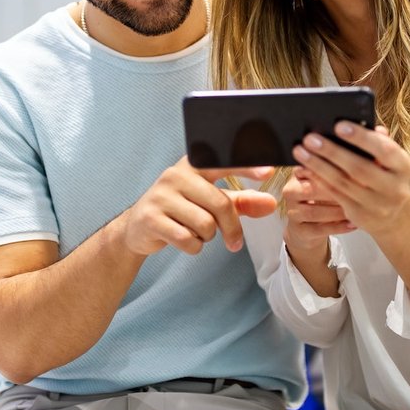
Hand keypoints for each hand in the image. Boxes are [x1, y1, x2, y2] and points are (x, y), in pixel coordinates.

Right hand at [119, 158, 276, 256]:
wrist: (137, 227)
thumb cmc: (180, 211)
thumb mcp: (211, 203)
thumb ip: (242, 203)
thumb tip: (271, 204)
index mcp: (193, 166)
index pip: (223, 163)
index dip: (246, 167)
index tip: (268, 173)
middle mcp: (175, 175)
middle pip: (220, 204)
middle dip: (231, 228)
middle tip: (234, 242)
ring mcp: (161, 196)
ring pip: (205, 224)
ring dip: (208, 237)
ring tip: (196, 232)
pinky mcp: (151, 218)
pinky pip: (188, 239)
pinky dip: (193, 247)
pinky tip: (184, 240)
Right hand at [281, 171, 354, 259]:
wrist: (306, 228)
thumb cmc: (321, 199)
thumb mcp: (324, 182)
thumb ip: (335, 171)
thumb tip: (355, 161)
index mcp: (297, 175)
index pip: (311, 170)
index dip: (330, 172)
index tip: (350, 174)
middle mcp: (290, 192)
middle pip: (309, 190)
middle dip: (334, 192)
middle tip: (355, 192)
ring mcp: (293, 213)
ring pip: (314, 212)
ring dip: (337, 211)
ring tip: (355, 209)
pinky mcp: (299, 231)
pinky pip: (319, 229)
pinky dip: (338, 227)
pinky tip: (352, 224)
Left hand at [291, 123, 409, 238]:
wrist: (391, 214)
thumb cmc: (385, 175)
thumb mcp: (388, 160)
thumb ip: (376, 141)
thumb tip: (359, 121)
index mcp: (403, 166)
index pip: (385, 150)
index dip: (362, 138)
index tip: (338, 125)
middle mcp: (394, 188)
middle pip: (359, 168)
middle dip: (332, 152)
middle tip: (310, 138)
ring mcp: (377, 205)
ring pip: (343, 183)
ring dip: (318, 165)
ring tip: (301, 151)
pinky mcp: (361, 216)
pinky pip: (335, 195)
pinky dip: (319, 180)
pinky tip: (306, 168)